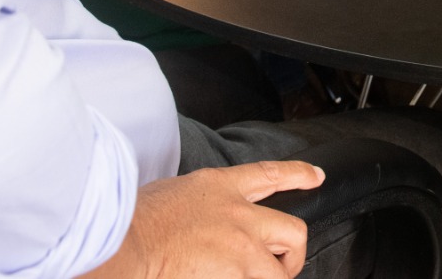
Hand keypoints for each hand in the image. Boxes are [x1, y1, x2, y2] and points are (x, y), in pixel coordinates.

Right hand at [84, 161, 324, 278]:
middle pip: (293, 230)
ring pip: (278, 271)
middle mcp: (239, 214)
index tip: (315, 176)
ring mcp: (240, 245)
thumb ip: (203, 203)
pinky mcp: (235, 272)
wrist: (126, 238)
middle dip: (293, 254)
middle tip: (282, 267)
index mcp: (220, 187)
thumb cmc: (138, 218)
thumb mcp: (178, 194)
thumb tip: (206, 218)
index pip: (268, 175)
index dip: (297, 174)